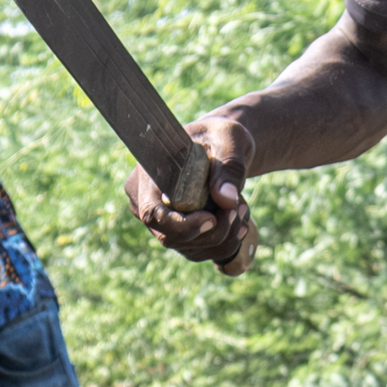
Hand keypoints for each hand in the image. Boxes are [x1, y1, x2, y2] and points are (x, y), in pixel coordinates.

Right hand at [123, 115, 254, 269]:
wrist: (222, 146)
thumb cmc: (220, 135)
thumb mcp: (229, 138)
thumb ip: (229, 167)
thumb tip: (227, 200)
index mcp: (148, 174)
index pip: (152, 214)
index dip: (181, 225)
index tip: (212, 218)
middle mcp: (145, 201)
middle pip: (171, 237)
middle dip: (212, 232)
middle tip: (238, 208)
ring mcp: (160, 221)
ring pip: (188, 248)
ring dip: (223, 238)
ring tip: (241, 208)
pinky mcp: (178, 234)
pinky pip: (199, 251)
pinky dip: (224, 243)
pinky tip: (240, 223)